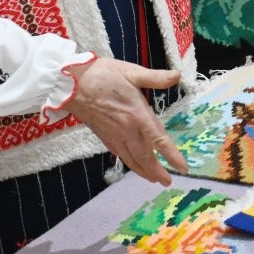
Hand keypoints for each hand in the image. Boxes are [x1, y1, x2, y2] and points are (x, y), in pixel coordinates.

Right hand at [63, 57, 186, 184]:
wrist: (70, 84)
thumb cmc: (102, 75)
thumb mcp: (131, 72)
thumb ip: (156, 77)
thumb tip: (178, 75)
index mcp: (137, 114)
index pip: (159, 140)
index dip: (172, 156)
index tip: (183, 169)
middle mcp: (127, 130)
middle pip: (145, 156)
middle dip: (157, 171)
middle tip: (168, 182)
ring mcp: (114, 135)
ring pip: (132, 159)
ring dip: (144, 171)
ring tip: (154, 179)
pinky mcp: (104, 136)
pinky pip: (120, 155)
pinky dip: (130, 163)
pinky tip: (134, 165)